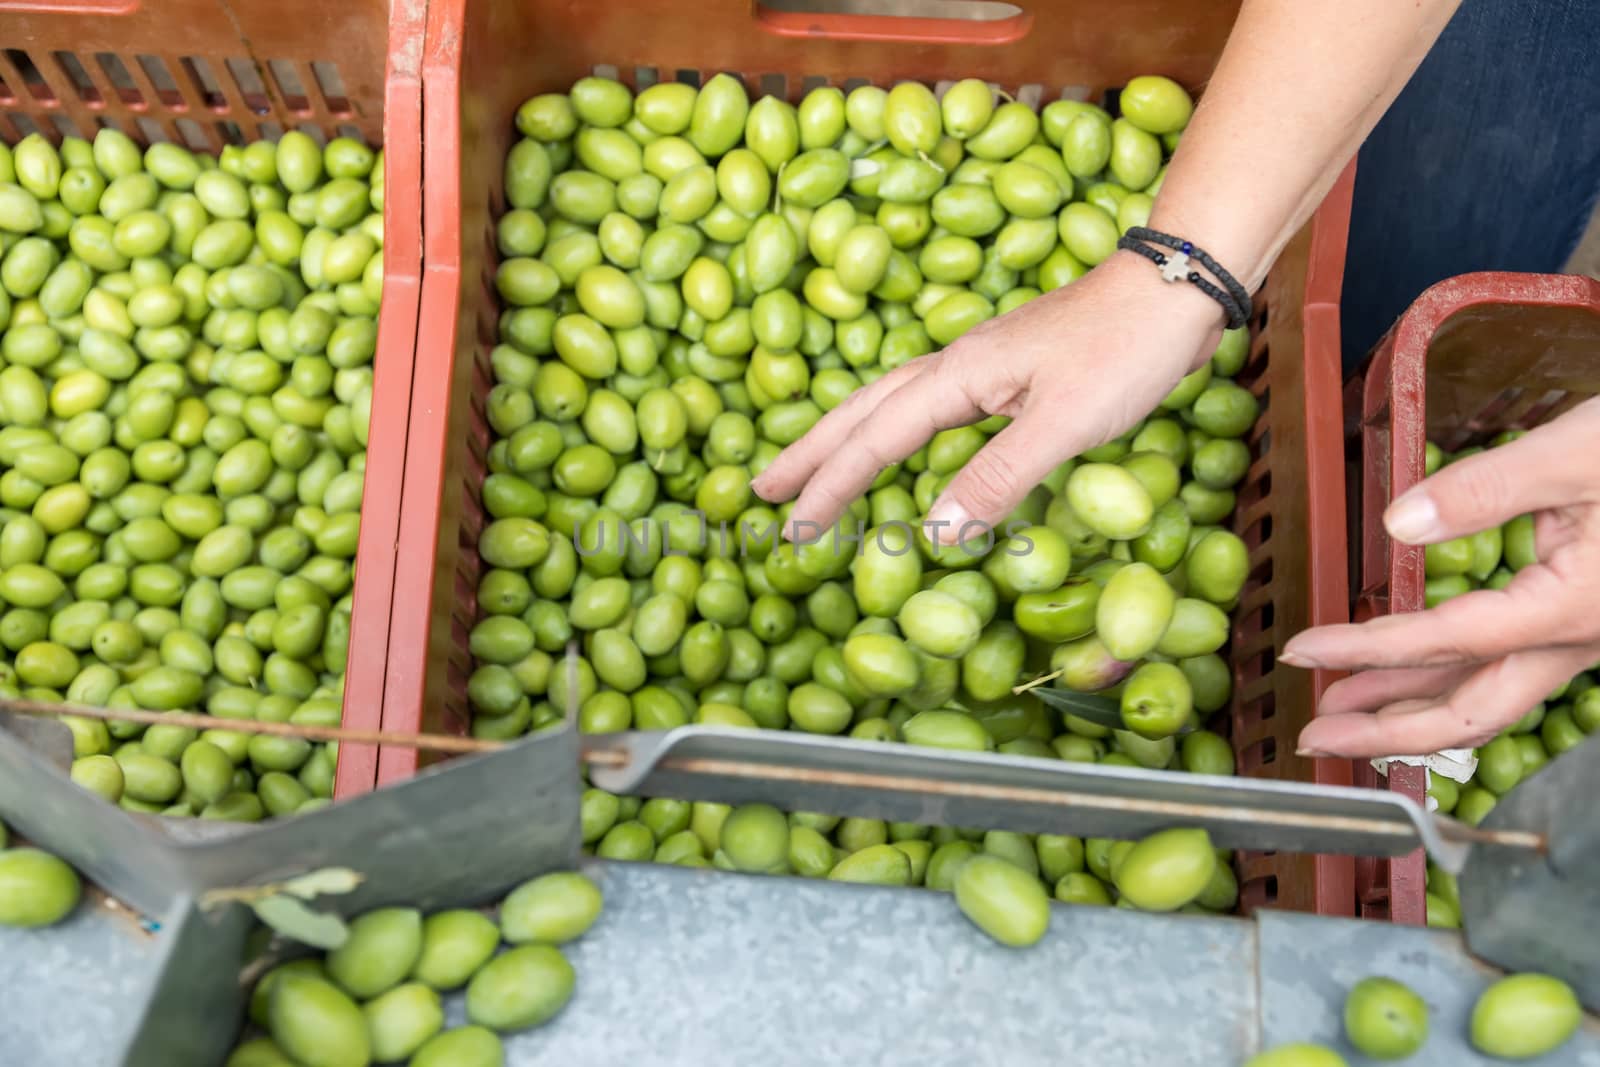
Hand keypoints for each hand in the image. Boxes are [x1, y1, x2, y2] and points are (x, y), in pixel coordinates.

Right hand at [750, 252, 1224, 538]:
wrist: (1176, 286)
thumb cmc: (1125, 351)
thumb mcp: (1064, 422)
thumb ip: (998, 477)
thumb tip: (932, 535)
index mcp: (959, 375)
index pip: (876, 438)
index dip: (831, 485)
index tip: (794, 529)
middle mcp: (957, 366)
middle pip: (863, 410)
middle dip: (812, 452)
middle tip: (764, 491)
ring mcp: (982, 365)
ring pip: (891, 403)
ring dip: (846, 438)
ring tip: (812, 469)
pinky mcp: (1010, 371)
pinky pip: (929, 407)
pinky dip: (896, 430)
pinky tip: (905, 445)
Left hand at [1288, 398, 1599, 757]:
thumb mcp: (1582, 451)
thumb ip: (1489, 486)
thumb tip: (1399, 523)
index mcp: (1573, 607)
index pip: (1447, 641)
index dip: (1365, 652)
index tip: (1301, 652)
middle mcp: (1579, 640)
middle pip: (1471, 712)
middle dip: (1384, 730)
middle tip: (1309, 736)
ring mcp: (1584, 637)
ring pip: (1489, 697)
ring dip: (1409, 709)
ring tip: (1338, 713)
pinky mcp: (1584, 620)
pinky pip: (1509, 670)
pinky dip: (1448, 679)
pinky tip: (1405, 676)